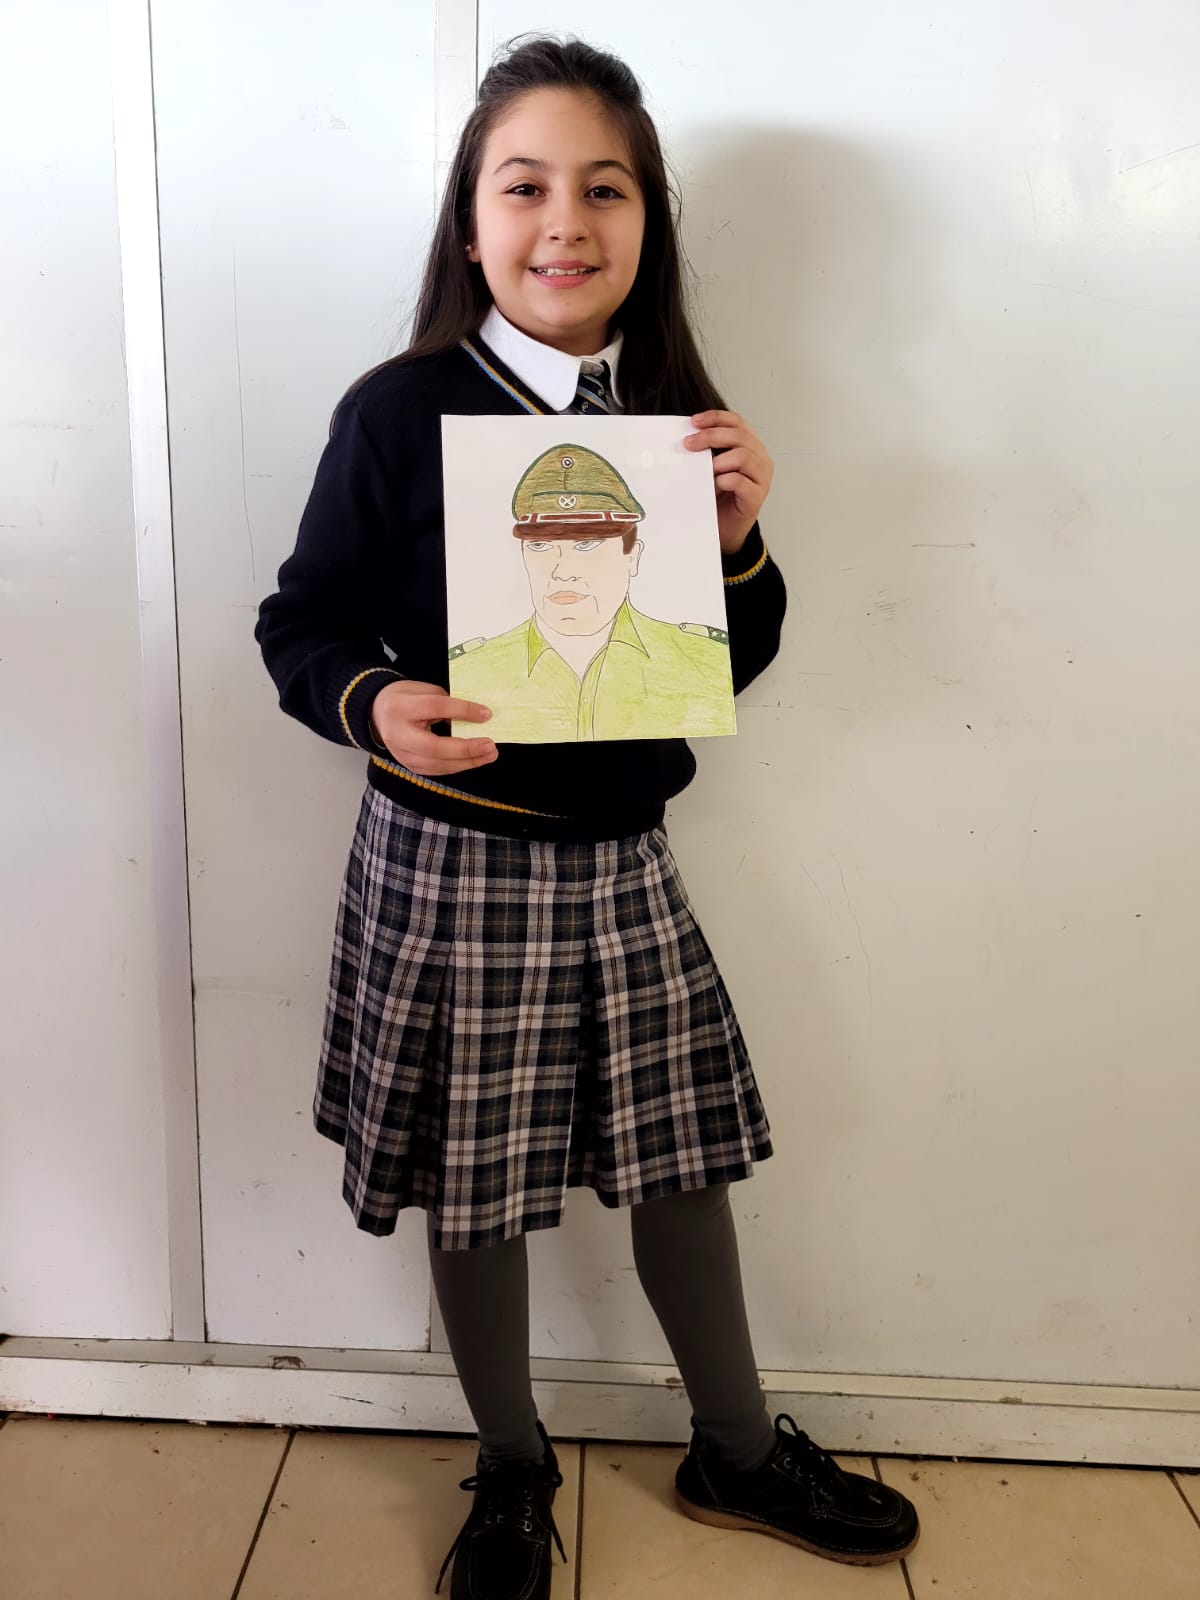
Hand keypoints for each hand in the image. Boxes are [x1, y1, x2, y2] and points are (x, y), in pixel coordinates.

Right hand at [368, 680, 496, 774]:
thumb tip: (476, 717)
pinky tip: (476, 760)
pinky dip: (459, 765)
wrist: (377, 714)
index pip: (436, 707)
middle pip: (434, 747)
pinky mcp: (410, 766)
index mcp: (401, 708)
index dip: (463, 711)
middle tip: (490, 745)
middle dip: (465, 748)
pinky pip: (438, 770)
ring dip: (467, 762)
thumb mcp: (423, 690)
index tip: (486, 714)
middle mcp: (398, 735)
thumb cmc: (405, 699)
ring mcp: (402, 755)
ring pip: (438, 764)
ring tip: (490, 755)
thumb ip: (446, 703)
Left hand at [685, 411, 774, 553]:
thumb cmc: (719, 497)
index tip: (694, 421)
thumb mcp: (712, 468)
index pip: (736, 422)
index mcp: (750, 446)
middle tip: (689, 444)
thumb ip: (708, 451)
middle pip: (739, 436)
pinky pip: (740, 481)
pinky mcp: (756, 496)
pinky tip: (715, 486)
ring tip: (706, 471)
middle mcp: (760, 459)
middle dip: (711, 436)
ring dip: (719, 461)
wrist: (725, 529)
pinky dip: (724, 480)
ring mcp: (761, 478)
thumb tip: (687, 436)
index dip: (716, 418)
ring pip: (743, 456)